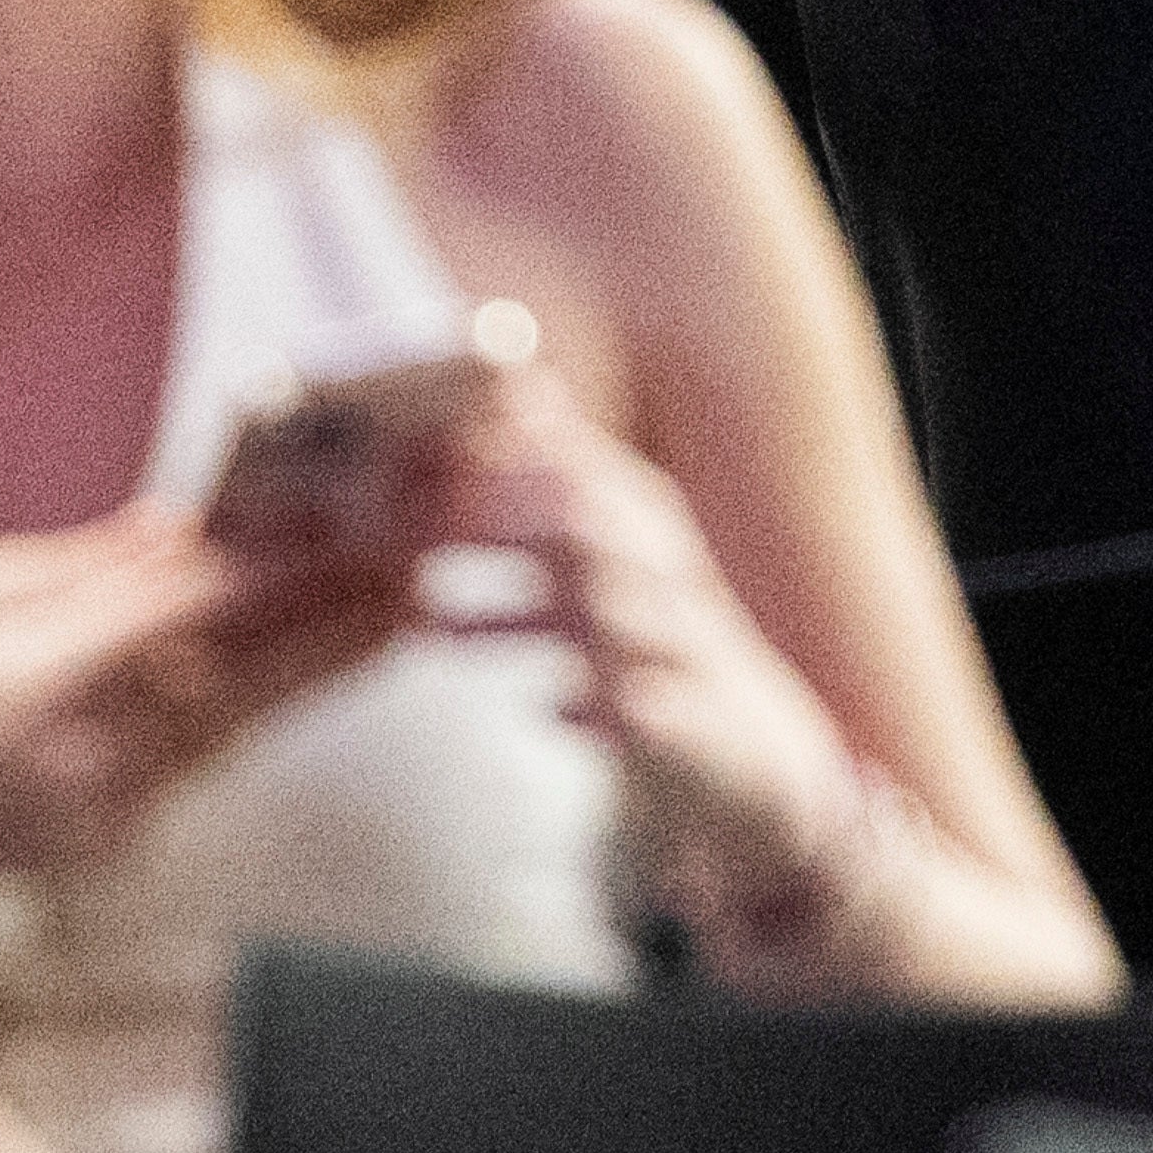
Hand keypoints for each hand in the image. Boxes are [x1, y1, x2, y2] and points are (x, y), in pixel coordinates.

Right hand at [0, 508, 420, 950]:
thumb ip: (82, 566)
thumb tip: (180, 529)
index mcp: (43, 674)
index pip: (184, 614)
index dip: (274, 570)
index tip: (342, 528)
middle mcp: (92, 749)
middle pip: (244, 678)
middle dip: (338, 624)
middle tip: (418, 575)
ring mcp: (113, 805)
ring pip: (243, 724)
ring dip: (321, 668)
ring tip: (398, 616)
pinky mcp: (123, 837)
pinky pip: (204, 759)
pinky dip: (256, 710)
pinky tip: (309, 668)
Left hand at [430, 372, 886, 977]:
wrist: (752, 759)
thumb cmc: (651, 646)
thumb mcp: (604, 556)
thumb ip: (546, 482)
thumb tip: (497, 394)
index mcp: (643, 528)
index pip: (569, 466)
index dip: (488, 460)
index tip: (400, 468)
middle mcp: (665, 579)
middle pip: (584, 531)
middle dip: (495, 523)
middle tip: (403, 532)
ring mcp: (685, 656)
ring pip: (608, 619)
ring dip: (516, 619)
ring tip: (434, 628)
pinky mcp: (696, 733)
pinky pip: (644, 720)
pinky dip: (589, 711)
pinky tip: (540, 712)